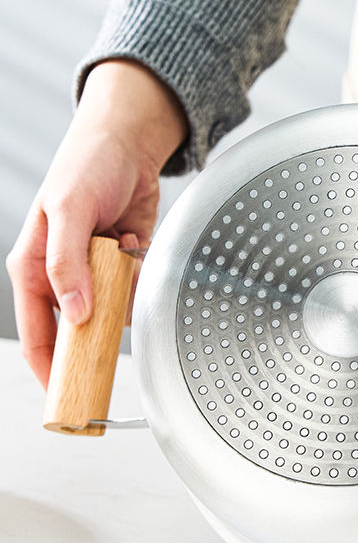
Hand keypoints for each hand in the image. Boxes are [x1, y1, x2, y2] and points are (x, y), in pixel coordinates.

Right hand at [5, 60, 186, 387]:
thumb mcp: (69, 211)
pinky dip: (138, 274)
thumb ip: (67, 264)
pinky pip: (134, 290)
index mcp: (35, 268)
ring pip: (111, 311)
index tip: (66, 399)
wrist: (129, 144)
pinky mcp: (124, 266)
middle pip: (76, 331)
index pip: (37, 332)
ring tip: (121, 249)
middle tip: (109, 343)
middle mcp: (64, 276)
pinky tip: (133, 240)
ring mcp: (96, 272)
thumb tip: (73, 314)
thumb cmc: (86, 166)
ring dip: (121, 293)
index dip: (50, 368)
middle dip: (93, 338)